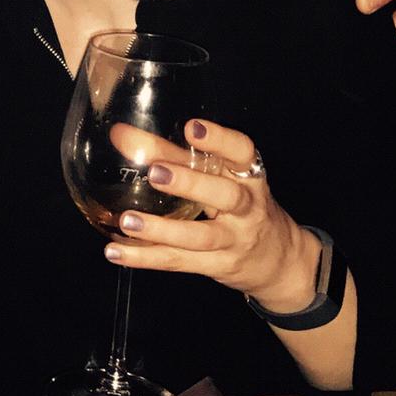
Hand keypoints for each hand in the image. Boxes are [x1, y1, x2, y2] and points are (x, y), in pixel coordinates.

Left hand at [101, 121, 320, 312]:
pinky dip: (146, 258)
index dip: (220, 139)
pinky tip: (117, 252)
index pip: (242, 153)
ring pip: (200, 236)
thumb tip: (124, 136)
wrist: (279, 260)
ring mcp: (234, 240)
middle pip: (225, 195)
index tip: (192, 128)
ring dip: (161, 230)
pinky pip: (180, 262)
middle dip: (190, 183)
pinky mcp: (218, 266)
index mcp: (248, 176)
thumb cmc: (241, 206)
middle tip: (155, 173)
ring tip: (127, 220)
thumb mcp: (223, 178)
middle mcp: (247, 207)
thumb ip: (177, 155)